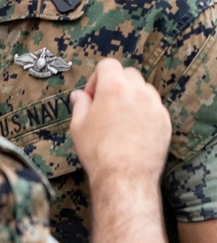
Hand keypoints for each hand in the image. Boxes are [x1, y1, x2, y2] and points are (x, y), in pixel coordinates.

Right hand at [70, 58, 170, 187]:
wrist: (124, 177)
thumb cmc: (99, 152)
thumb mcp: (78, 125)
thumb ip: (80, 104)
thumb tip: (79, 96)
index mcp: (113, 88)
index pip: (108, 65)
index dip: (97, 76)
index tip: (93, 93)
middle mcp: (137, 93)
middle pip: (128, 74)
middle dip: (116, 84)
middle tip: (105, 103)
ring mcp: (154, 107)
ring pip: (144, 89)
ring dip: (132, 96)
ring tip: (120, 116)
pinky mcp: (165, 122)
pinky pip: (154, 107)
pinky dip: (144, 111)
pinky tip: (132, 128)